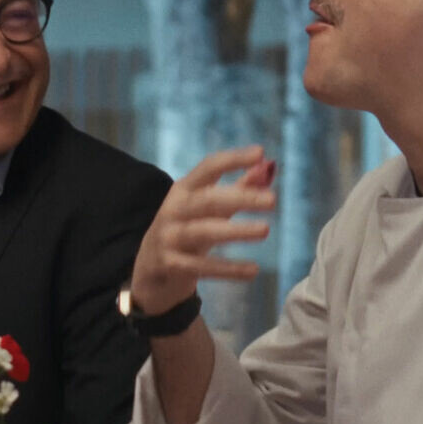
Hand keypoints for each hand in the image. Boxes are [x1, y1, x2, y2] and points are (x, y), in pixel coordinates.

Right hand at [128, 146, 276, 314]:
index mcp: (184, 190)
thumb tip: (269, 167)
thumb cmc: (188, 229)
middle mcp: (173, 210)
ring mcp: (169, 237)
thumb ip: (238, 188)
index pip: (208, 168)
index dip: (233, 159)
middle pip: (207, 200)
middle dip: (240, 198)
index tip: (259, 153)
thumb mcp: (208, 208)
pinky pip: (201, 266)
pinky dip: (227, 269)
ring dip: (235, 230)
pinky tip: (253, 271)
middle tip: (273, 200)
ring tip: (265, 230)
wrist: (149, 268)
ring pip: (203, 231)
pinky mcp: (170, 264)